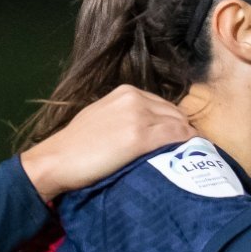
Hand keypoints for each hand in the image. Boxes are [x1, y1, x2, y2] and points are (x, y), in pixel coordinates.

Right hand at [20, 85, 196, 200]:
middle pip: (175, 113)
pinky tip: (190, 156)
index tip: (181, 138)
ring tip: (193, 156)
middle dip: (184, 130)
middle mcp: (134, 98)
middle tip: (191, 150)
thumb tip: (147, 129)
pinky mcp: (140, 137)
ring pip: (178, 124)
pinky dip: (186, 146)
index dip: (175, 122)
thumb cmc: (76, 145)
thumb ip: (124, 116)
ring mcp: (139, 116)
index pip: (163, 104)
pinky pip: (175, 137)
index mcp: (125, 92)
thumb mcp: (101, 117)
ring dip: (188, 140)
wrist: (57, 159)